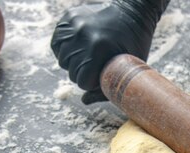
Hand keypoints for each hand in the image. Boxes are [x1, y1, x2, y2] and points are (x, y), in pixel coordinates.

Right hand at [51, 0, 168, 103]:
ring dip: (73, 63)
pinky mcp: (69, 17)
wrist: (133, 14)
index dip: (92, 83)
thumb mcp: (125, 70)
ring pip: (62, 59)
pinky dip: (63, 49)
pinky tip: (77, 50)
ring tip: (87, 58)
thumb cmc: (133, 46)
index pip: (82, 81)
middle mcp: (83, 34)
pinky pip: (56, 43)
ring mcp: (75, 23)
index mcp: (98, 48)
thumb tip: (84, 101)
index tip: (101, 77)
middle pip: (71, 71)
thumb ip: (106, 88)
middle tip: (96, 67)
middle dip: (83, 74)